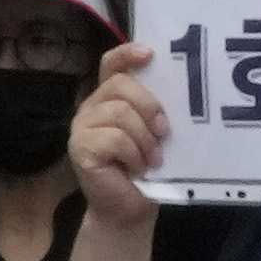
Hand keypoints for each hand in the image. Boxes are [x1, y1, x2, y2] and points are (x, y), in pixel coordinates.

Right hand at [70, 40, 170, 221]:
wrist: (128, 206)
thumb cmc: (147, 166)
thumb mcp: (154, 129)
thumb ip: (154, 107)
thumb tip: (182, 85)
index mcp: (109, 97)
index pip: (111, 63)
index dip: (127, 53)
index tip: (150, 54)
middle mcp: (91, 107)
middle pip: (122, 85)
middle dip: (150, 107)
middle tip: (164, 132)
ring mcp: (81, 127)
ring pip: (121, 112)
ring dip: (145, 138)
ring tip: (152, 158)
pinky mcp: (79, 148)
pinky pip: (115, 138)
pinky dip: (134, 154)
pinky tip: (138, 168)